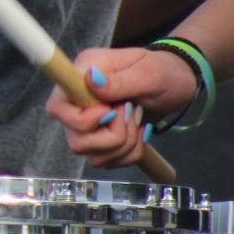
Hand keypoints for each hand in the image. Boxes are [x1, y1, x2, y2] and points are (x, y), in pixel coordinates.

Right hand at [45, 47, 197, 167]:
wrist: (177, 84)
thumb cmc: (163, 71)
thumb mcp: (148, 73)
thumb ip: (119, 81)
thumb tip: (91, 81)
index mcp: (82, 75)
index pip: (56, 107)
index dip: (80, 120)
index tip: (110, 111)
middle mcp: (77, 101)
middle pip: (76, 139)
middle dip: (112, 136)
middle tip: (133, 114)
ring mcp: (87, 123)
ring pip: (92, 155)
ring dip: (124, 145)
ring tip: (138, 122)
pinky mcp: (100, 140)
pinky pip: (107, 161)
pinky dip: (129, 154)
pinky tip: (139, 133)